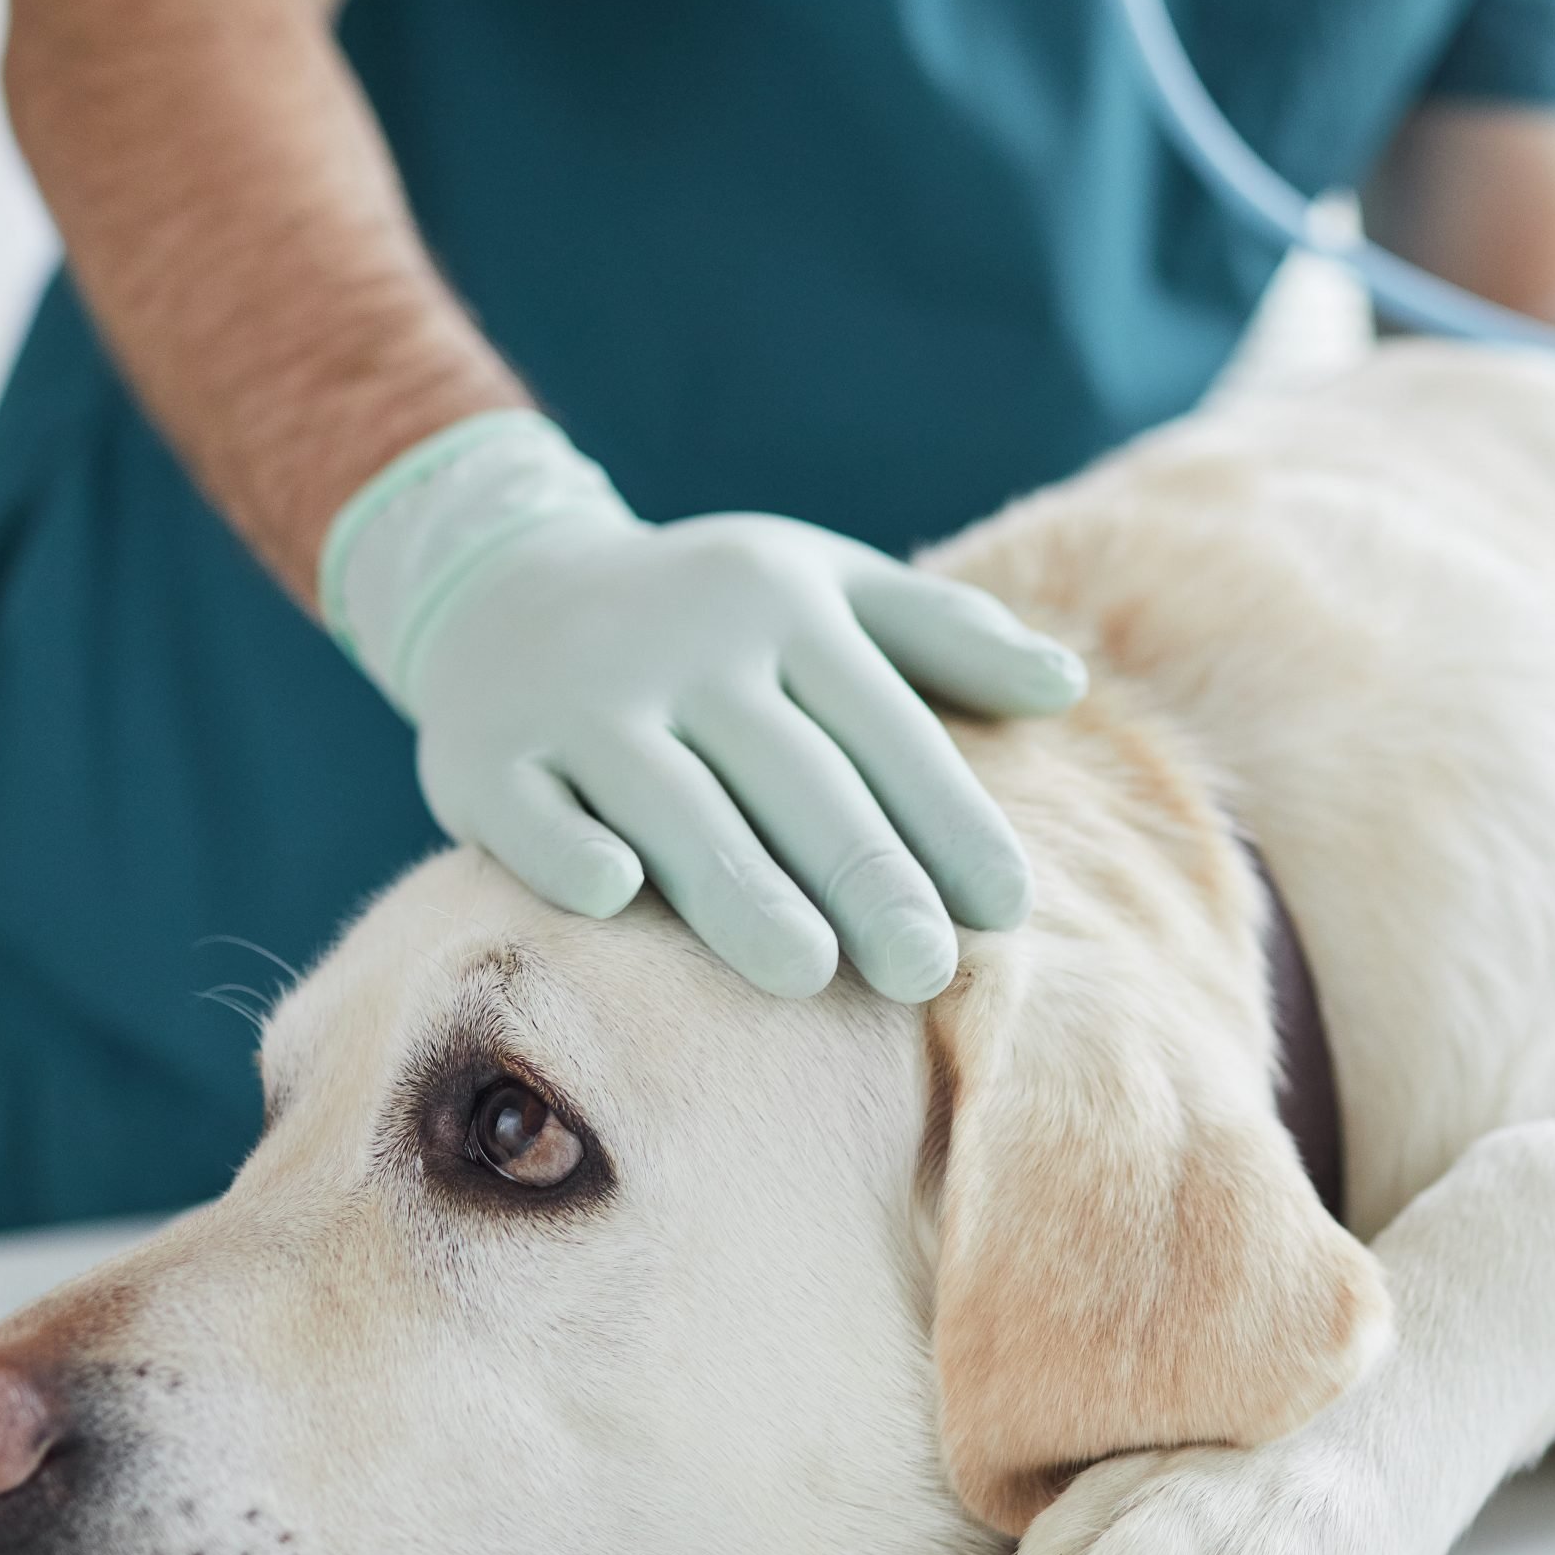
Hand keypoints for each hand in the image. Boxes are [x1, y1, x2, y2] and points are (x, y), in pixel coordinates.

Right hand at [322, 413, 1084, 1001]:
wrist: (504, 581)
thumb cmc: (711, 613)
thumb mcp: (827, 587)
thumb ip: (948, 635)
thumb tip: (1069, 685)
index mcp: (784, 606)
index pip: (883, 724)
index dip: (946, 815)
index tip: (1006, 906)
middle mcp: (683, 647)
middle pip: (789, 774)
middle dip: (862, 874)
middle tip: (925, 970)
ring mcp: (579, 700)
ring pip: (670, 801)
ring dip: (735, 883)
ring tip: (806, 972)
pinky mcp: (485, 755)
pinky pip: (530, 811)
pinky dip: (567, 846)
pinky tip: (614, 892)